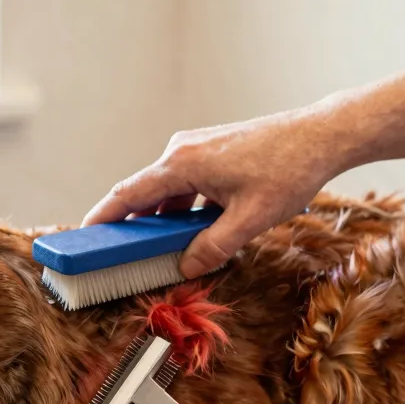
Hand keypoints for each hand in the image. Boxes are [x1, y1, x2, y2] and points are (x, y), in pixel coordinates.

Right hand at [82, 103, 350, 277]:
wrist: (322, 135)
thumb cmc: (288, 171)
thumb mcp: (249, 220)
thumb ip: (212, 247)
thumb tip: (186, 268)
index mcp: (182, 163)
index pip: (128, 195)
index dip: (102, 218)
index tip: (82, 236)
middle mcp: (182, 150)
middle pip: (145, 195)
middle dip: (136, 228)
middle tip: (126, 258)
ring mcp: (197, 148)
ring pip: (169, 193)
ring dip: (168, 222)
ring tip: (171, 252)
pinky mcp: (212, 152)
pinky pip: (187, 186)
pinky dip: (187, 209)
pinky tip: (202, 231)